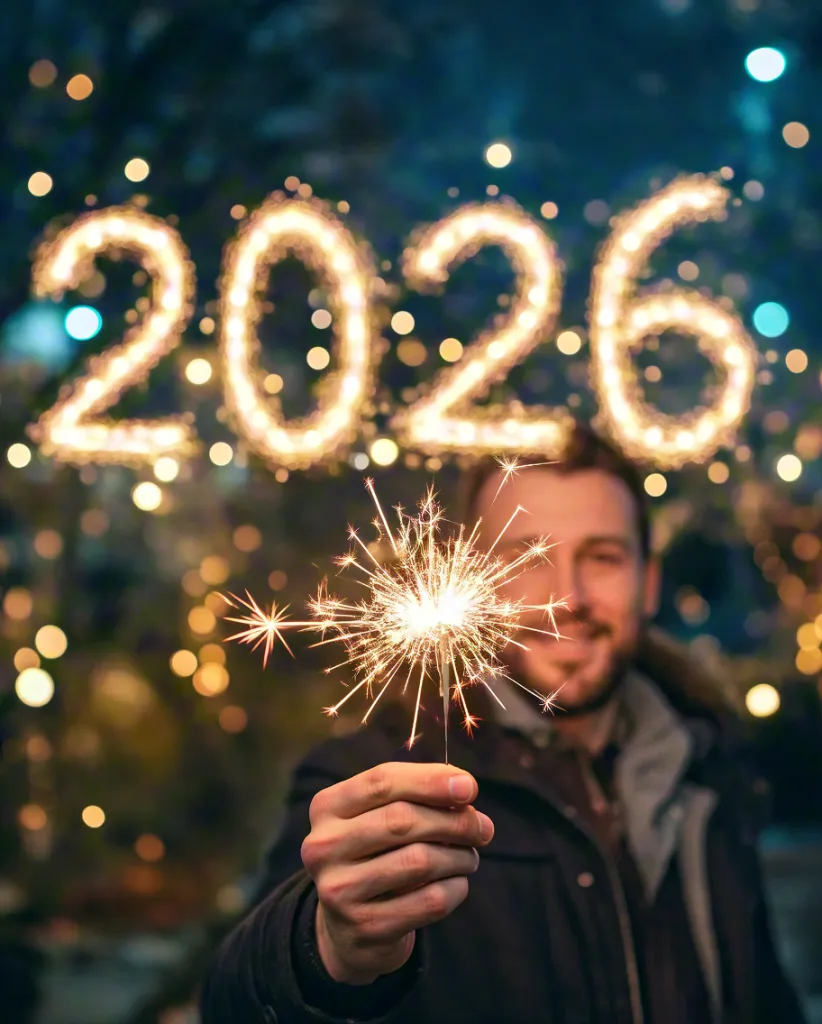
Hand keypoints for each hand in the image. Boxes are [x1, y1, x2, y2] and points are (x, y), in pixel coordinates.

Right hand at [301, 762, 493, 984]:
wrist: (350, 929)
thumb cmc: (376, 854)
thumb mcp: (380, 817)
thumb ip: (416, 795)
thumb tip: (464, 788)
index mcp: (327, 807)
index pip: (382, 781)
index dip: (430, 780)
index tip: (469, 787)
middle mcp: (324, 846)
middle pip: (402, 819)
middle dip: (454, 821)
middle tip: (483, 828)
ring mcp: (340, 890)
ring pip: (420, 860)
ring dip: (459, 856)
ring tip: (469, 857)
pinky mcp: (364, 927)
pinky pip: (429, 901)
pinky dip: (456, 888)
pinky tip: (457, 883)